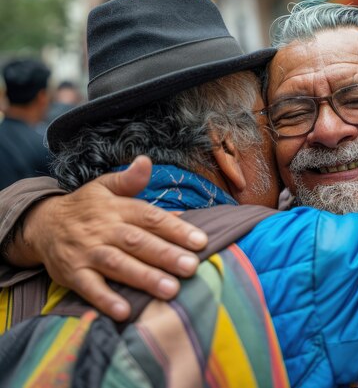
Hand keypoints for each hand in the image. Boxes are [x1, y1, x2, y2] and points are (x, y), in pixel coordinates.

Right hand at [19, 156, 207, 320]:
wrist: (41, 224)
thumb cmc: (86, 207)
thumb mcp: (105, 186)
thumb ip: (130, 179)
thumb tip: (147, 162)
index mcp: (117, 208)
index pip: (150, 217)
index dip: (176, 228)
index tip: (201, 241)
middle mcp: (103, 229)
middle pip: (137, 242)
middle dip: (165, 255)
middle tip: (192, 267)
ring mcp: (86, 252)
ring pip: (117, 265)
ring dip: (144, 278)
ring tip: (171, 290)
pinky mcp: (71, 273)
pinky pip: (88, 288)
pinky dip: (105, 300)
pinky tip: (124, 311)